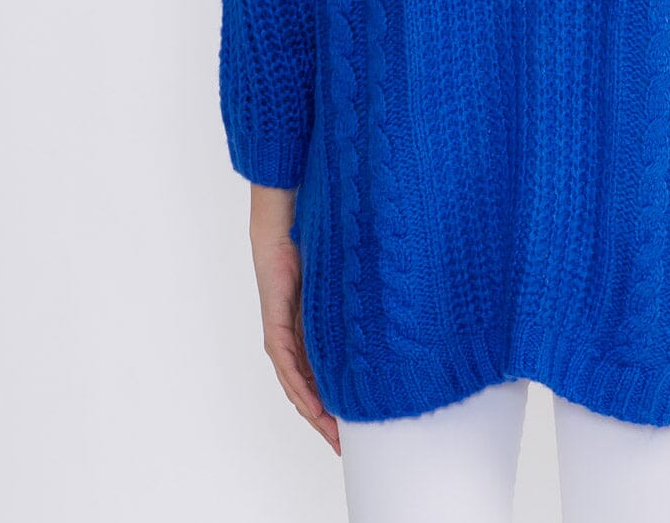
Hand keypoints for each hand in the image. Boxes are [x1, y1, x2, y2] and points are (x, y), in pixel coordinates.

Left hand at [249, 187, 340, 454]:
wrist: (285, 225)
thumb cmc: (317, 247)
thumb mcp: (345, 287)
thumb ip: (359, 306)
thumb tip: (394, 314)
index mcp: (313, 332)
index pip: (325, 376)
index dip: (340, 403)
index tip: (358, 426)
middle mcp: (295, 339)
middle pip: (310, 390)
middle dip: (328, 420)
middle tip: (347, 445)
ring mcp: (283, 336)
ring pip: (297, 386)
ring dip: (314, 412)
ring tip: (334, 435)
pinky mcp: (276, 327)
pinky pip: (288, 367)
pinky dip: (301, 389)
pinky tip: (313, 407)